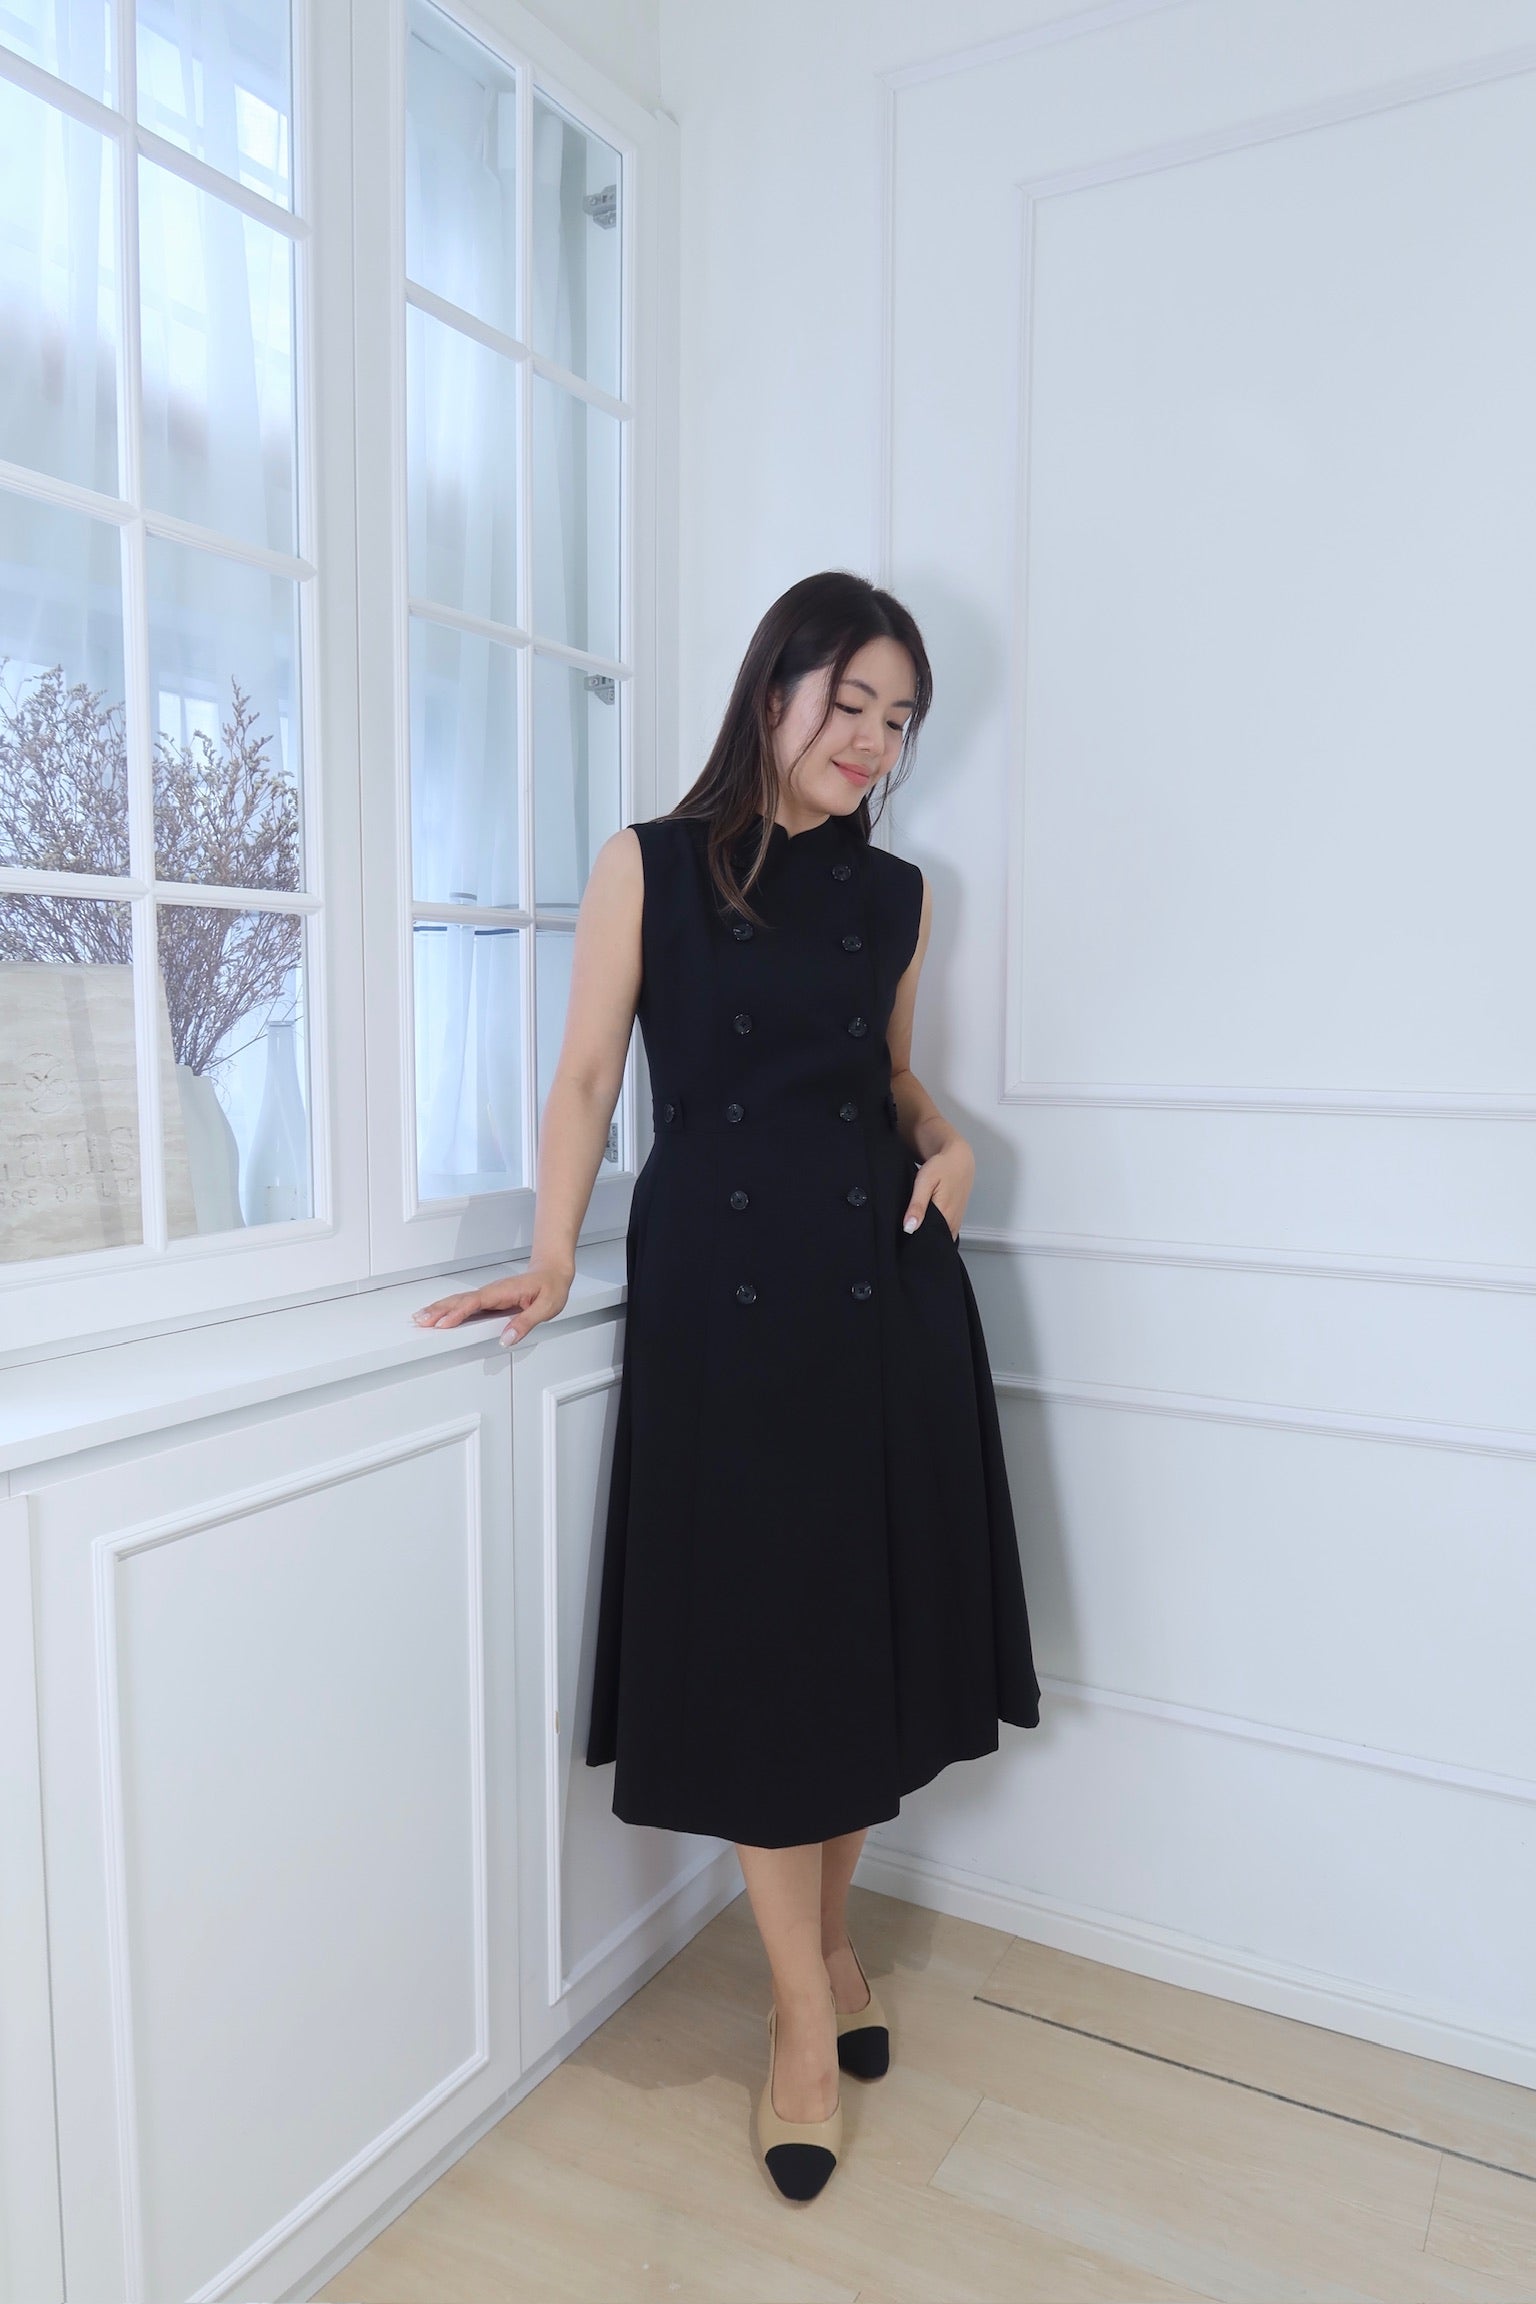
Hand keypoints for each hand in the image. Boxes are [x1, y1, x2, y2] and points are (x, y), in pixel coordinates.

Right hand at [412, 1264, 573, 1346]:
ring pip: (459, 1302)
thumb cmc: (551, 1287)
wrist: (552, 1272)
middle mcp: (492, 1292)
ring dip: (438, 1309)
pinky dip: (448, 1310)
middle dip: (439, 1310)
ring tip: (420, 1318)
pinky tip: (439, 1316)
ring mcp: (488, 1296)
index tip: (443, 1323)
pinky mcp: (488, 1300)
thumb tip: (507, 1339)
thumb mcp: (546, 1307)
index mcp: (503, 1291)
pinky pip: (465, 1305)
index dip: (458, 1313)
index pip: (476, 1302)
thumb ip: (526, 1323)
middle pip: (460, 1301)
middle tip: (419, 1320)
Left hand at [902, 1139, 973, 1243]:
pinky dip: (936, 1230)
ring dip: (929, 1235)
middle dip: (921, 1240)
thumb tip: (909, 1228)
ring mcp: (956, 1221)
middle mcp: (953, 1222)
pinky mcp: (957, 1218)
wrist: (960, 1158)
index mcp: (945, 1215)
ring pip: (940, 1236)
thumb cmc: (942, 1167)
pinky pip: (945, 1231)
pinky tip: (926, 1222)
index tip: (905, 1241)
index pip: (929, 1240)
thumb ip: (917, 1206)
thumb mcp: (925, 1182)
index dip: (916, 1242)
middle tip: (908, 1232)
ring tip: (916, 1226)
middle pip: (935, 1240)